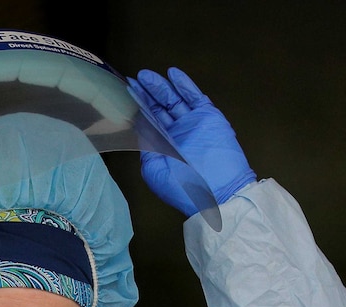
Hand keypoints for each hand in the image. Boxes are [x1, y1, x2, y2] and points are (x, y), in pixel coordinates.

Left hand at [129, 67, 255, 215]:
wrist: (217, 193)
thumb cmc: (184, 189)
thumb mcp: (155, 170)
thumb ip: (146, 147)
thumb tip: (139, 129)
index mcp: (163, 148)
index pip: (149, 122)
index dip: (139, 108)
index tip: (127, 93)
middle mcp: (177, 134)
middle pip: (159, 108)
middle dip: (147, 94)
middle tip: (134, 79)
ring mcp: (192, 124)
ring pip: (174, 100)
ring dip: (161, 87)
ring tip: (146, 75)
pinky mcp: (208, 117)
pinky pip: (195, 97)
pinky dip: (184, 85)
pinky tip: (172, 74)